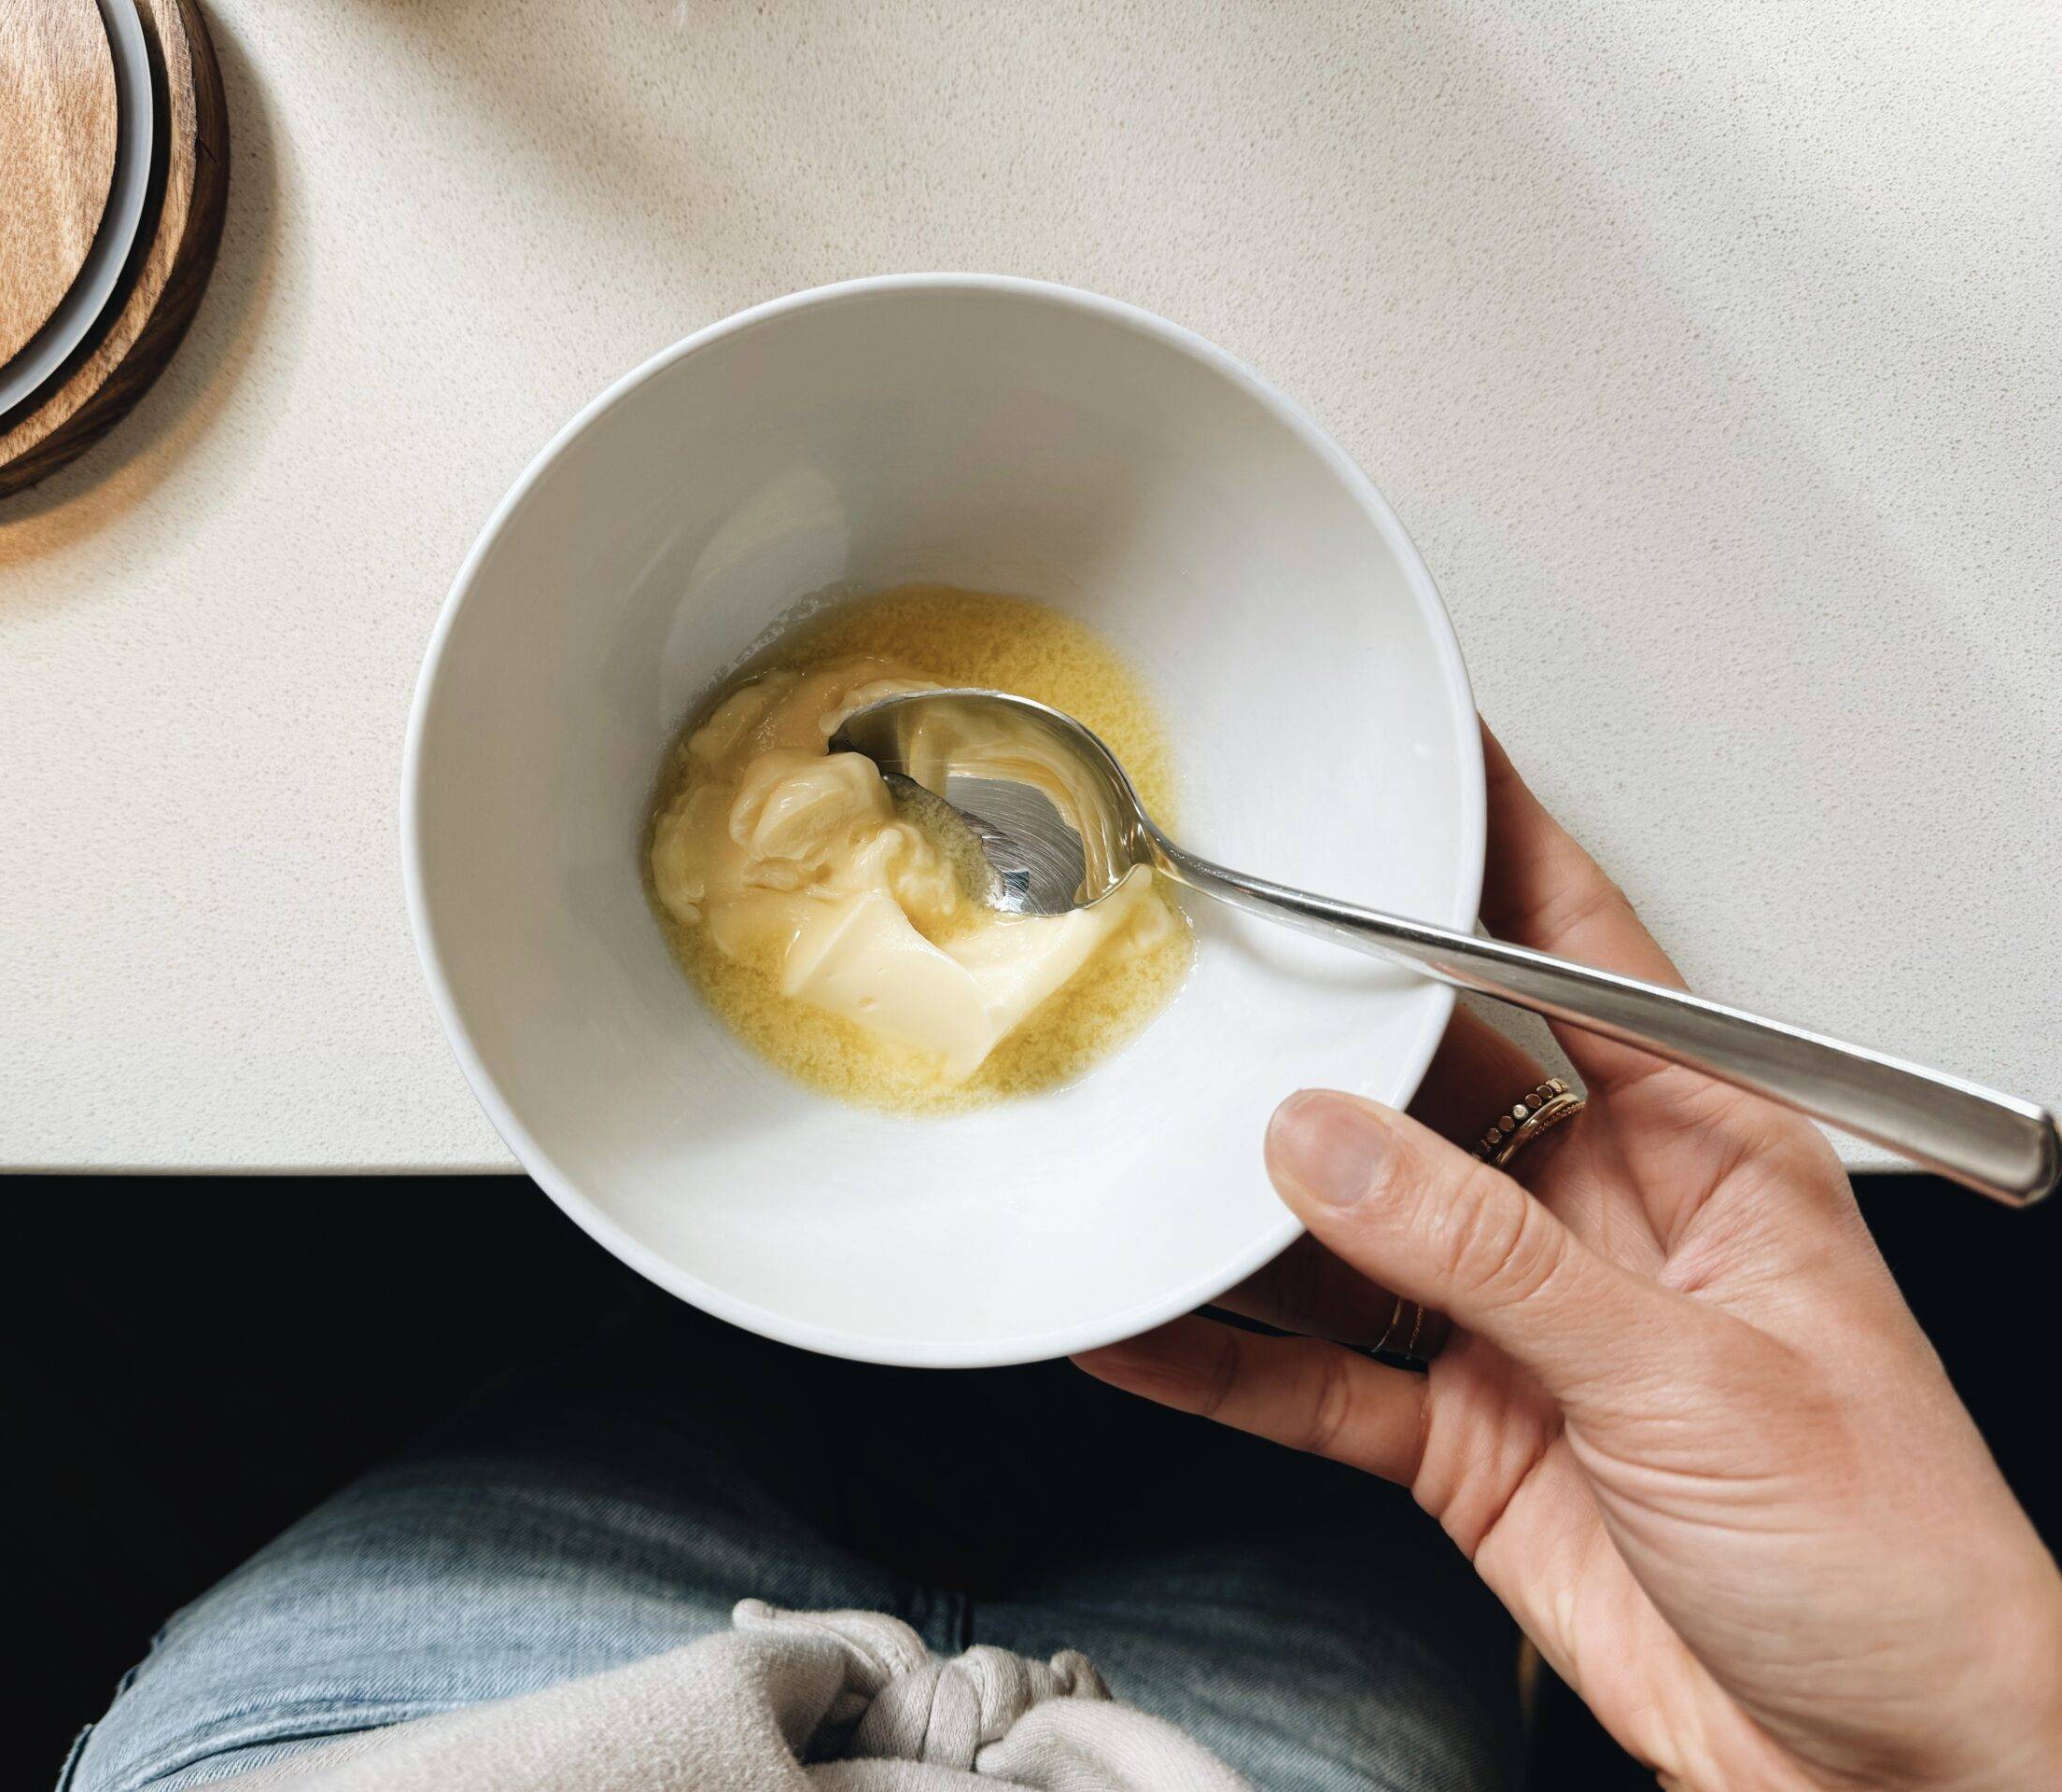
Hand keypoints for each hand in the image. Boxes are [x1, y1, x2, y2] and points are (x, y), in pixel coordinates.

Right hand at [1076, 727, 2061, 1791]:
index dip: (1491, 846)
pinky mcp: (1464, 1438)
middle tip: (1206, 975)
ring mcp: (1520, 1329)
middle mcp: (1599, 1221)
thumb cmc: (1898, 1561)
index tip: (1402, 761)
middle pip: (1427, 1080)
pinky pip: (1315, 1376)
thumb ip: (1496, 1258)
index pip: (1579, 952)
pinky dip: (1223, 1358)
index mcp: (1704, 1151)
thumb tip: (1335, 1148)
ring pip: (1349, 1229)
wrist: (1885, 1773)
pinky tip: (1147, 1326)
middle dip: (1318, 1031)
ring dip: (1246, 1209)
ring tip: (1141, 1161)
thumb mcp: (1692, 1375)